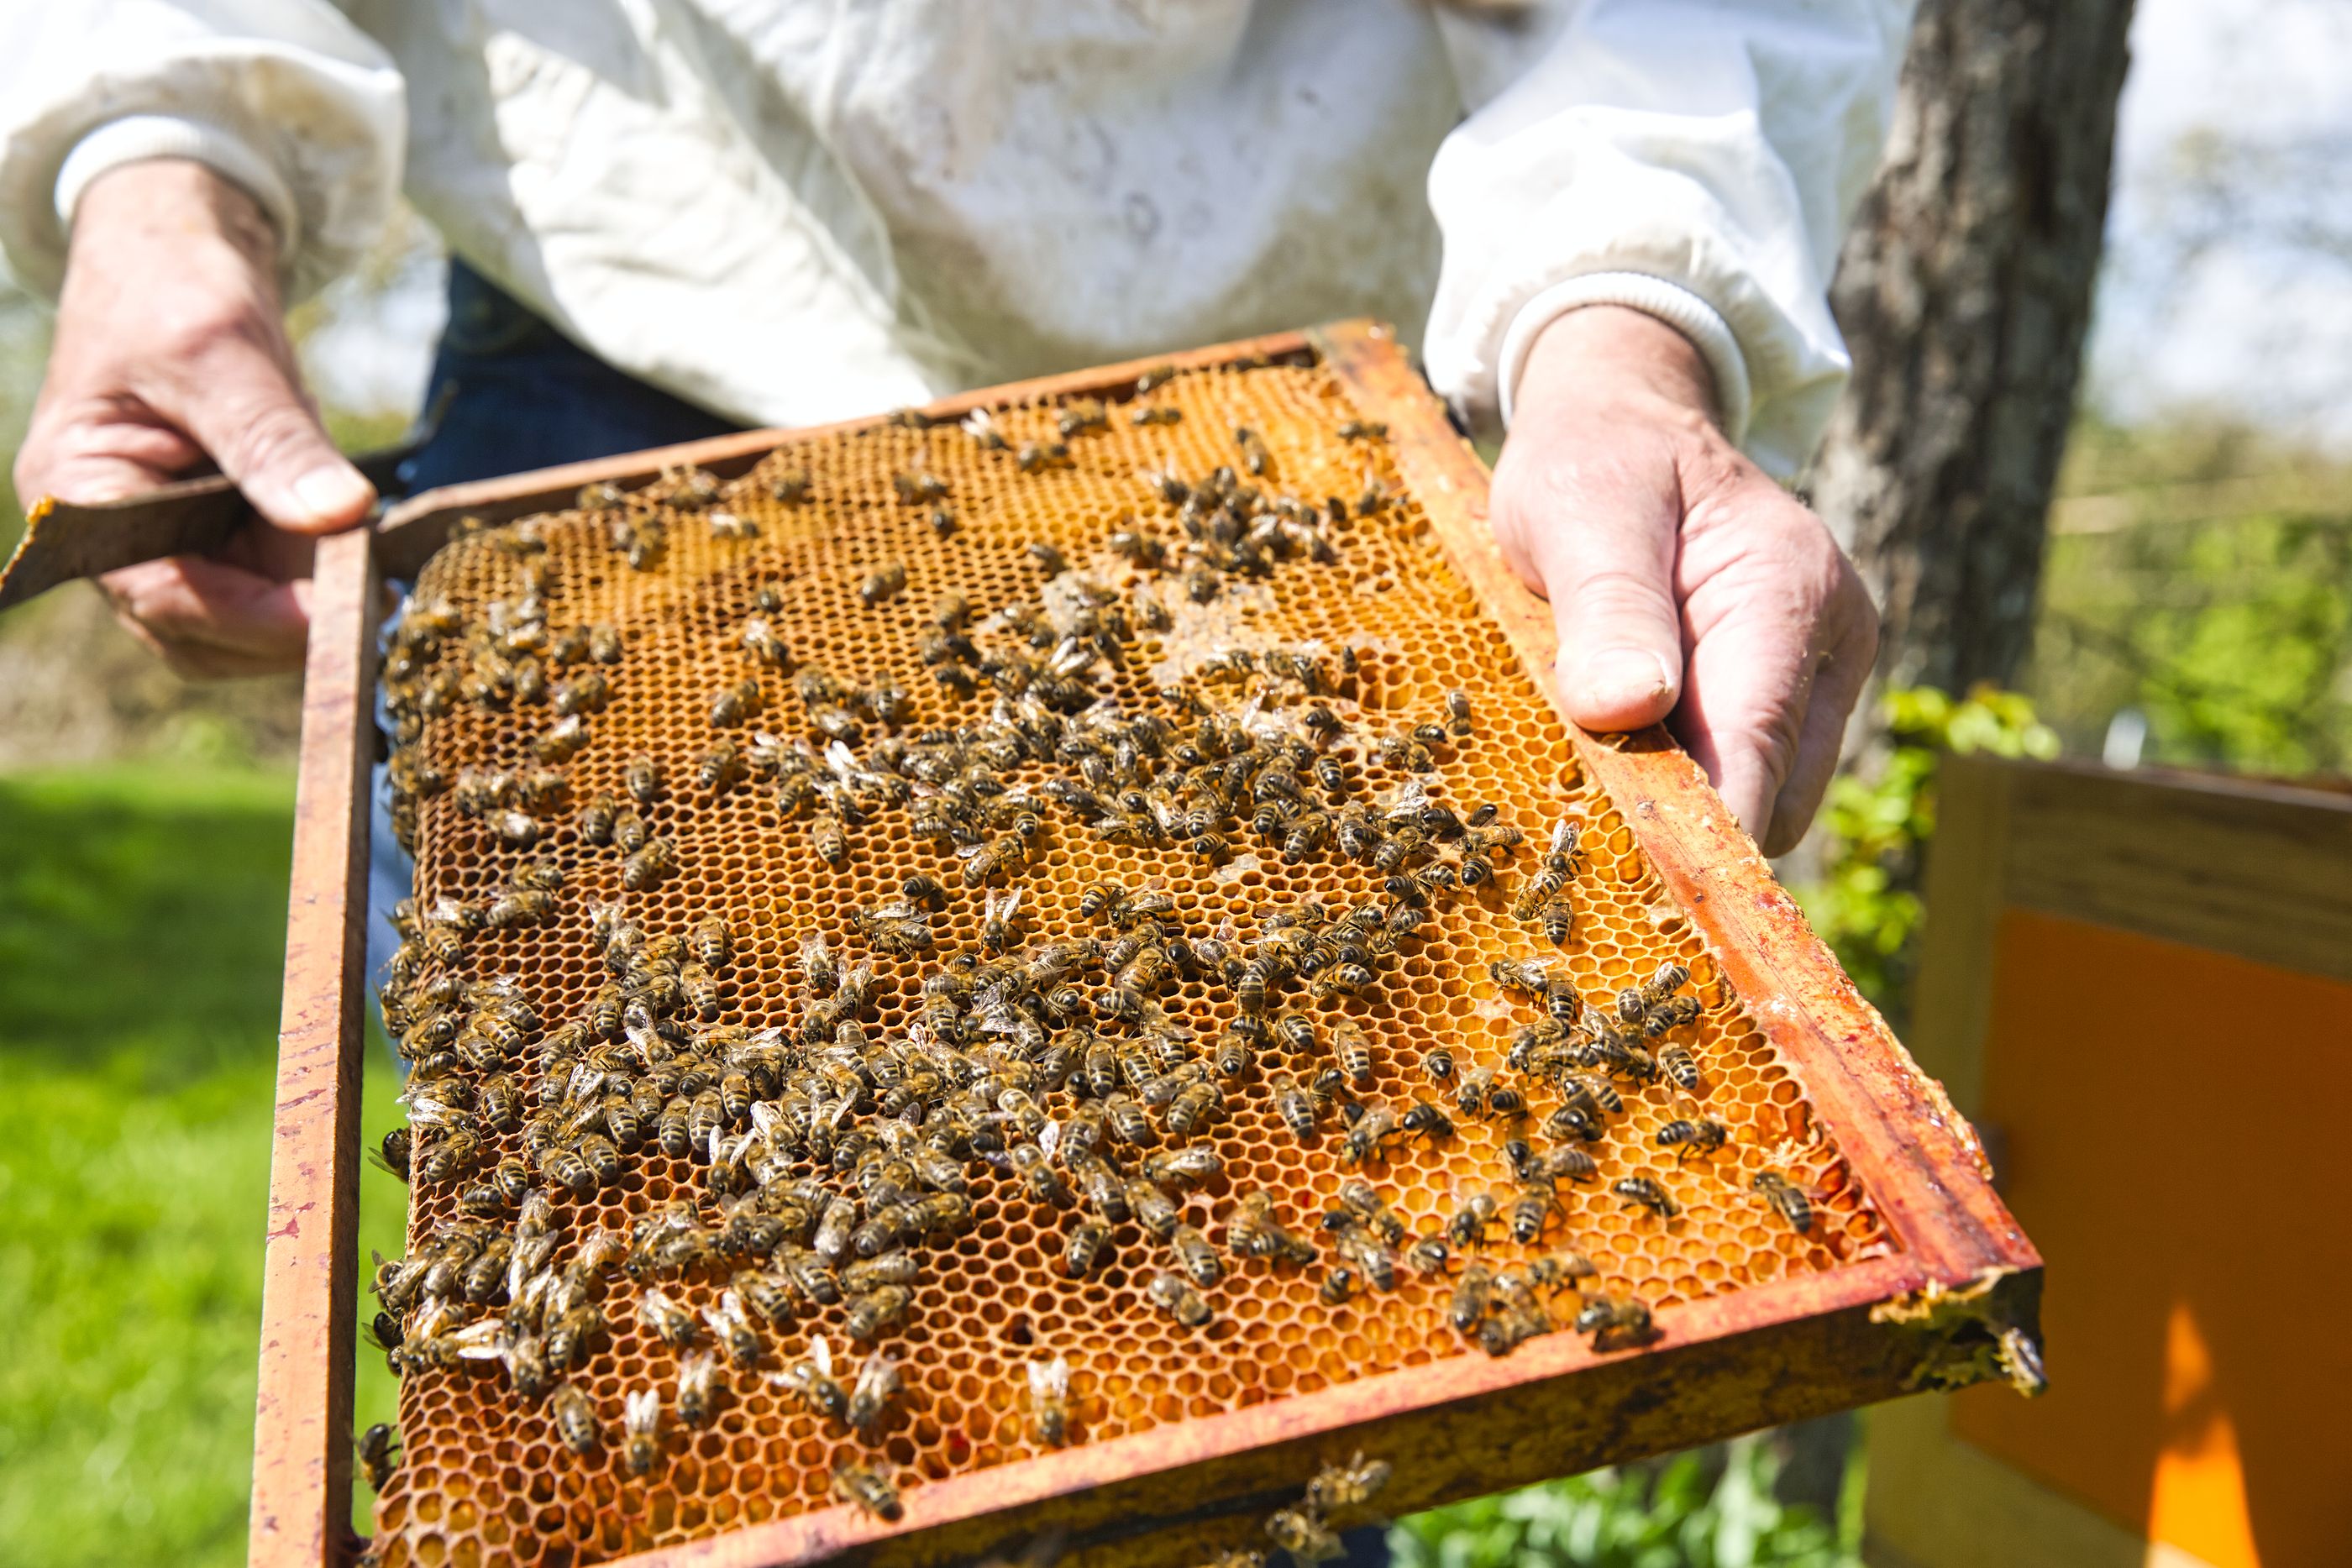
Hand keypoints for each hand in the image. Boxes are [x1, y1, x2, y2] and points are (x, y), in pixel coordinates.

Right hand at [14, 159, 373, 676]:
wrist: (178, 256)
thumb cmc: (173, 287)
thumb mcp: (222, 351)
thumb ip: (273, 438)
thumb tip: (341, 516)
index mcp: (79, 496)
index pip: (165, 598)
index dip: (258, 619)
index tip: (343, 618)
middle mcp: (113, 540)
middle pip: (204, 635)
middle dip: (289, 625)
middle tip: (380, 597)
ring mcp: (166, 544)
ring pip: (243, 625)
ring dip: (309, 604)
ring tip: (371, 557)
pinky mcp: (215, 538)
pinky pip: (270, 586)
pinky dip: (317, 577)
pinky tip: (359, 544)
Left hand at [1491, 306, 1876, 855]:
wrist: (1623, 425)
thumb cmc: (1596, 458)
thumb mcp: (1581, 509)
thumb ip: (1607, 605)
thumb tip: (1626, 709)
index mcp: (1787, 590)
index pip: (1755, 748)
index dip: (1701, 833)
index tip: (1637, 891)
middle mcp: (1828, 643)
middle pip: (1768, 797)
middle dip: (1683, 825)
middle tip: (1573, 835)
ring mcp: (1815, 678)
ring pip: (1759, 803)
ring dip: (1677, 806)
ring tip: (1588, 773)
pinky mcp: (1784, 704)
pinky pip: (1740, 779)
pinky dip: (1679, 788)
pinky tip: (1616, 762)